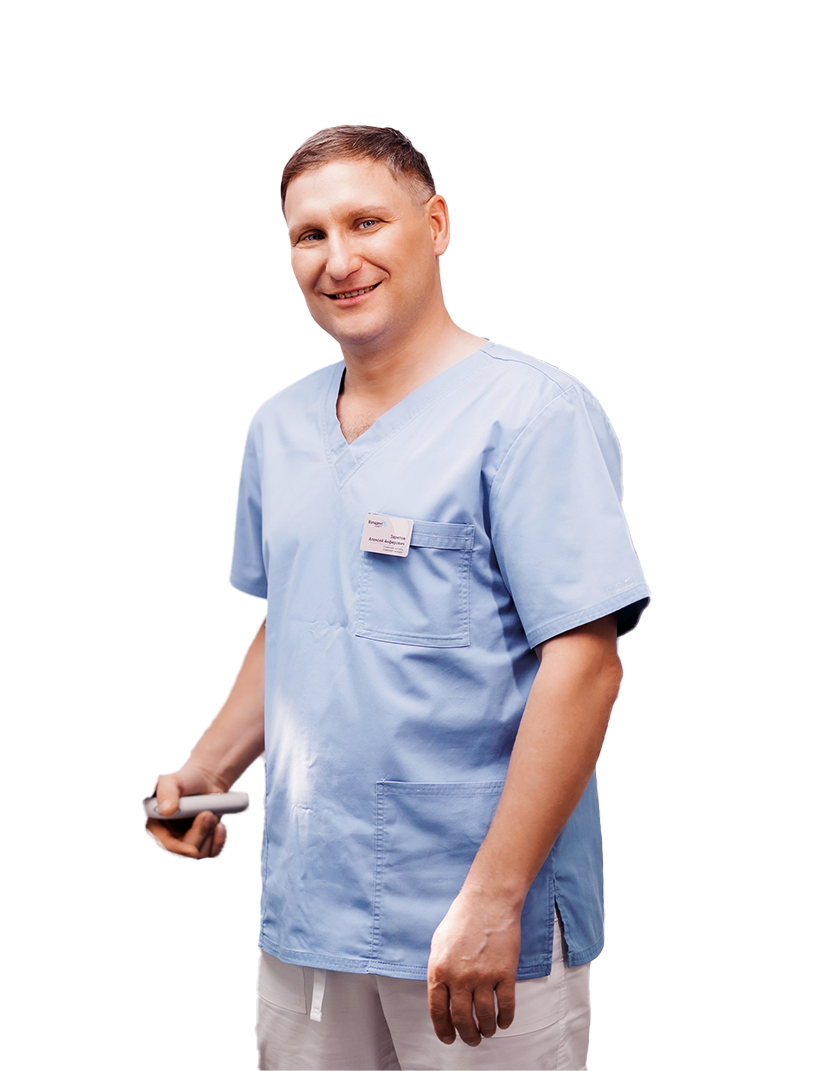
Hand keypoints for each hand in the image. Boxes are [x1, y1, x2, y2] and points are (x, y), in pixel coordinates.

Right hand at [145, 764, 227, 859]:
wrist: (206, 780)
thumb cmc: (186, 779)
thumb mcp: (172, 780)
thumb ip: (166, 793)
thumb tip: (165, 810)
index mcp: (156, 824)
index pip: (165, 844)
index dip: (178, 849)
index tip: (192, 850)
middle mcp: (170, 835)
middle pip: (185, 851)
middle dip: (200, 834)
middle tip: (207, 814)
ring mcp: (186, 840)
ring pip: (200, 854)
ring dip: (210, 834)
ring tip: (211, 813)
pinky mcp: (202, 842)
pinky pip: (212, 852)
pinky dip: (219, 840)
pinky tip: (219, 826)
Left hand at [427, 886, 521, 1045]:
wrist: (488, 900)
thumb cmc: (463, 917)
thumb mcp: (439, 943)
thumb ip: (438, 970)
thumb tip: (441, 994)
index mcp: (439, 970)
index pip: (438, 1011)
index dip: (443, 1030)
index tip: (449, 1038)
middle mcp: (460, 977)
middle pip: (462, 1019)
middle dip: (467, 1035)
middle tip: (471, 1039)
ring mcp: (483, 977)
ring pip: (485, 1017)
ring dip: (486, 1030)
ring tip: (487, 1032)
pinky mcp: (505, 973)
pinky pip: (506, 1006)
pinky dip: (505, 1019)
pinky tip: (503, 1022)